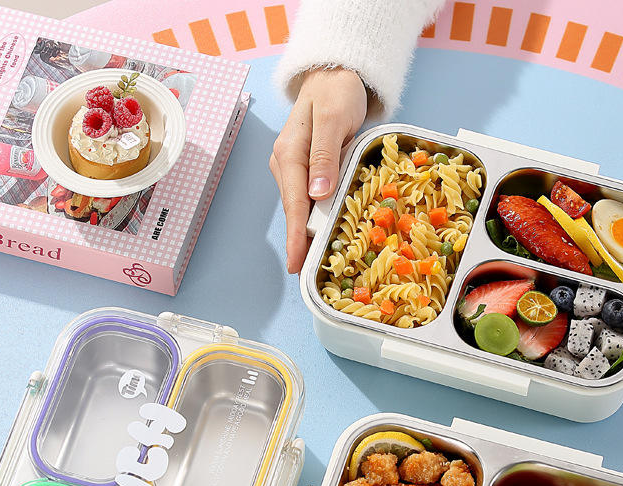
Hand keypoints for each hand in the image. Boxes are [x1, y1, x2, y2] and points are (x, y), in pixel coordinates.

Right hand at [270, 68, 366, 273]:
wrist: (336, 73)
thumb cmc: (335, 91)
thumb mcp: (333, 119)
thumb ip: (324, 156)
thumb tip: (316, 193)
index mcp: (289, 154)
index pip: (293, 204)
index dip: (295, 236)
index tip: (295, 263)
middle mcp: (286, 165)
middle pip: (294, 211)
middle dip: (300, 242)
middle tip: (307, 274)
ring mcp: (295, 168)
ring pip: (301, 207)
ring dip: (308, 233)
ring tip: (316, 262)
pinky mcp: (307, 170)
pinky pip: (311, 199)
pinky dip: (317, 218)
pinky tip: (323, 235)